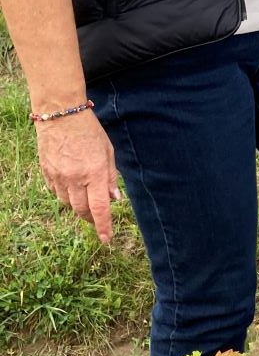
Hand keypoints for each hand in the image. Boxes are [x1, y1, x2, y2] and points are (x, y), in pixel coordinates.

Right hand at [36, 110, 118, 242]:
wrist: (60, 115)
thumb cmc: (89, 131)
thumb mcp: (108, 151)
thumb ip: (111, 177)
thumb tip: (114, 199)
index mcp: (95, 173)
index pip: (100, 208)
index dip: (103, 227)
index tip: (106, 239)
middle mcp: (76, 178)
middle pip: (82, 210)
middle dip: (91, 218)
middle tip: (97, 217)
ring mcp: (59, 176)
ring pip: (68, 203)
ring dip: (78, 206)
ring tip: (85, 197)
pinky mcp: (47, 173)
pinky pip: (56, 192)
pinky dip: (65, 195)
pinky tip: (71, 186)